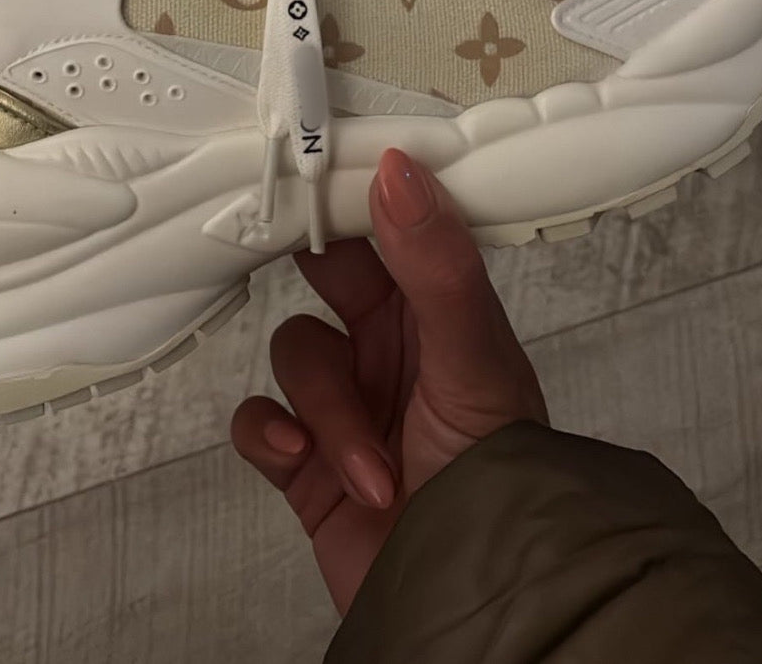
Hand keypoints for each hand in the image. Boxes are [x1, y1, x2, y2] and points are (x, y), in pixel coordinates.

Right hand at [230, 148, 546, 614]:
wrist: (472, 602)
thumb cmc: (502, 483)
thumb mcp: (475, 359)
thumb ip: (437, 265)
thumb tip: (399, 173)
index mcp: (439, 306)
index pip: (389, 221)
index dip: (353, 190)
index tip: (312, 159)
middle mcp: (392, 345)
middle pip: (327, 272)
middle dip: (309, 275)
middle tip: (287, 251)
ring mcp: (348, 401)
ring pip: (294, 353)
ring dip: (324, 409)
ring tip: (366, 462)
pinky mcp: (306, 460)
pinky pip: (259, 419)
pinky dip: (272, 434)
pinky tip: (302, 460)